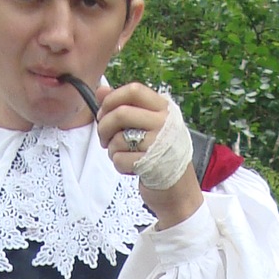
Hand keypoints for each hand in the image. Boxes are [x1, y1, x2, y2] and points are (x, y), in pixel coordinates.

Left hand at [95, 81, 201, 227]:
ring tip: (118, 153)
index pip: (134, 90)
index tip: (104, 112)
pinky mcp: (152, 165)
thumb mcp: (147, 124)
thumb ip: (123, 105)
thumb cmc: (160, 153)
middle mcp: (164, 123)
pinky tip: (127, 166)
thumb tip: (100, 90)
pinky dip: (117, 164)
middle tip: (103, 137)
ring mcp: (159, 144)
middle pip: (121, 113)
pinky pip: (120, 159)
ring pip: (118, 138)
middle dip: (104, 126)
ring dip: (110, 149)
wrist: (179, 189)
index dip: (112, 98)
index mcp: (163, 108)